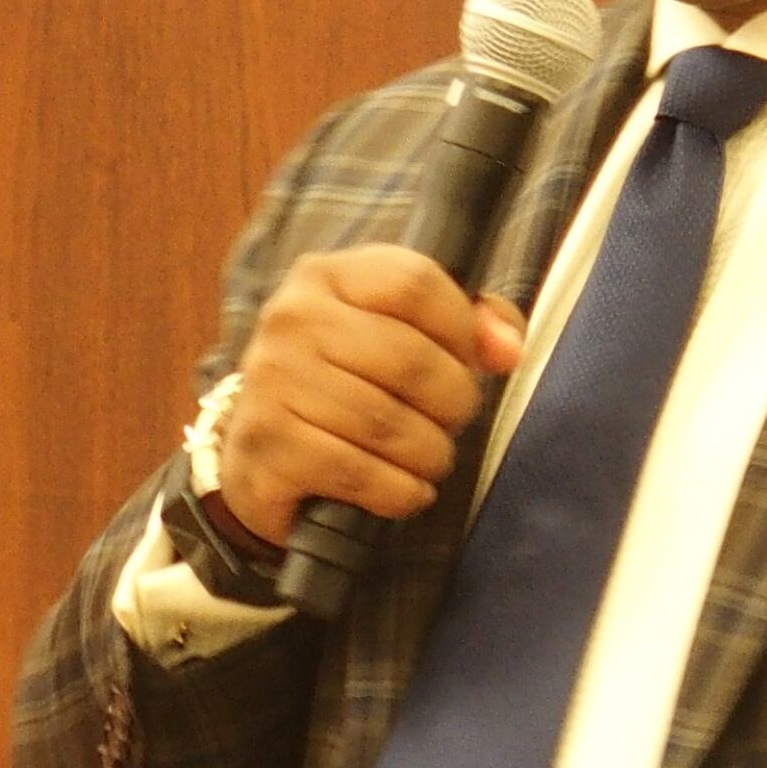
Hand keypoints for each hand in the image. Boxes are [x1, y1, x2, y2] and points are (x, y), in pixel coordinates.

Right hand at [214, 246, 526, 544]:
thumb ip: (467, 327)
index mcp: (326, 275)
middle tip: (451, 423)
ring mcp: (273, 380)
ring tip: (430, 460)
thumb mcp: (398, 333)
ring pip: (388, 423)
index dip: (460, 329)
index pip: (415, 283)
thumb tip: (507, 349)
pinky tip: (404, 492)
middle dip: (453, 403)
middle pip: (410, 358)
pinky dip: (399, 492)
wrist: (259, 453)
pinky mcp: (268, 443)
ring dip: (429, 455)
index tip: (466, 362)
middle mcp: (291, 318)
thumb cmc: (345, 385)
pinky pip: (359, 472)